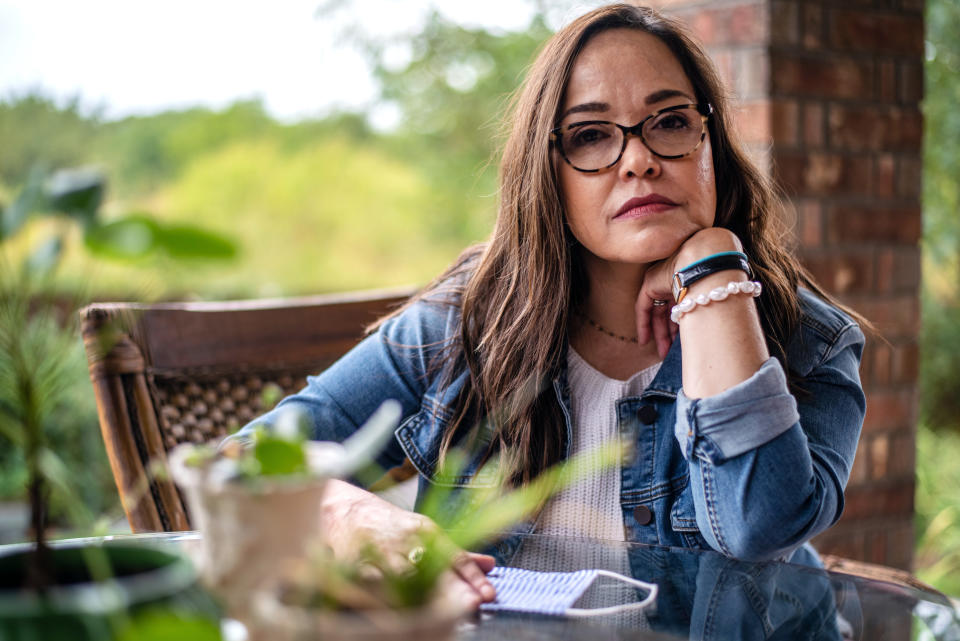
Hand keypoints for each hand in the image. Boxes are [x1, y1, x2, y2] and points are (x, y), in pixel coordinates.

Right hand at [321, 479, 495, 608]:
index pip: (455, 556)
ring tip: (442, 618)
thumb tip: (491, 565)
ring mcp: (382, 554)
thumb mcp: (425, 533)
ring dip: (423, 599)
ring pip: (405, 580)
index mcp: (426, 532)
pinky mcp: (358, 566)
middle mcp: (407, 541)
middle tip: (470, 606)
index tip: (488, 595)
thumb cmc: (390, 527)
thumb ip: (456, 554)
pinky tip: (403, 615)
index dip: (473, 577)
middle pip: (434, 571)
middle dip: (453, 591)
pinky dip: (390, 602)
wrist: (343, 511)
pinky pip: (376, 588)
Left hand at [636, 228, 743, 357]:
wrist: (709, 260)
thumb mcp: (715, 297)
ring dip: (660, 333)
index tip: (680, 343)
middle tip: (670, 353)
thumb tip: (717, 333)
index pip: (681, 306)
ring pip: (656, 311)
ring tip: (662, 353)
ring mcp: (661, 280)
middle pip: (668, 311)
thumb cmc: (720, 277)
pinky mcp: (650, 283)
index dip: (680, 325)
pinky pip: (643, 307)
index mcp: (690, 280)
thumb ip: (711, 311)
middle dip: (670, 334)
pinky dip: (643, 324)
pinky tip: (645, 341)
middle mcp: (674, 279)